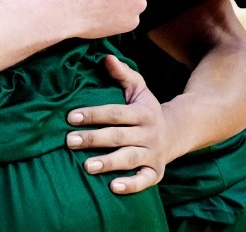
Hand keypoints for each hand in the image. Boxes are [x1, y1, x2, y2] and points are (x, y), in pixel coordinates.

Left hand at [65, 55, 171, 194]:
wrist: (175, 133)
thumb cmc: (146, 109)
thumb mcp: (139, 89)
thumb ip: (122, 73)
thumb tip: (106, 57)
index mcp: (142, 113)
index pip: (116, 113)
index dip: (94, 114)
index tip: (70, 117)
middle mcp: (149, 134)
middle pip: (119, 137)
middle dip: (94, 139)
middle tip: (69, 142)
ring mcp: (153, 154)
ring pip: (130, 159)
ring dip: (109, 163)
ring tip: (87, 166)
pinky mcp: (156, 173)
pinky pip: (145, 180)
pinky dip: (132, 185)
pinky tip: (114, 187)